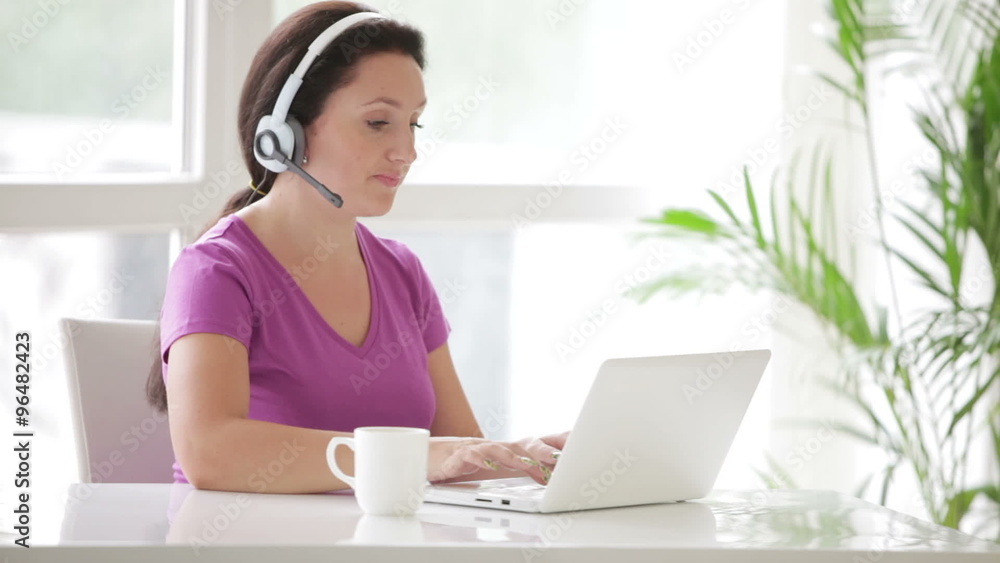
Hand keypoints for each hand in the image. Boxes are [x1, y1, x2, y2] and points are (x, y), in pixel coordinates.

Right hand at [427, 434, 565, 484]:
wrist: (430, 455)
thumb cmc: (471, 461)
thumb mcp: (501, 467)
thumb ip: (527, 469)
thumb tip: (554, 476)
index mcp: (512, 449)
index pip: (541, 442)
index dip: (562, 442)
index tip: (583, 445)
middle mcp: (499, 445)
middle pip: (526, 443)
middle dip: (545, 450)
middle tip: (561, 459)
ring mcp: (479, 448)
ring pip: (501, 449)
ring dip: (516, 458)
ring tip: (529, 467)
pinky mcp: (458, 455)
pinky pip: (470, 456)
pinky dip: (480, 459)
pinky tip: (488, 466)